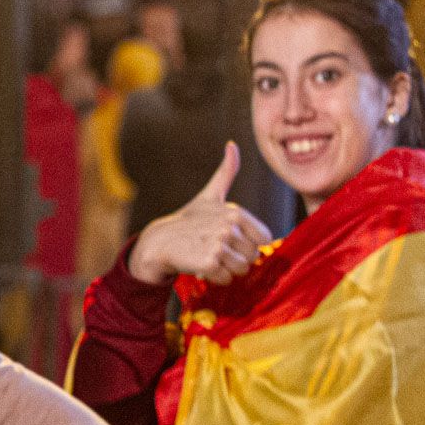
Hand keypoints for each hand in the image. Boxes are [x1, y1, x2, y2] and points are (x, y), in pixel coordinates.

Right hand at [129, 142, 274, 285]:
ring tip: (210, 257)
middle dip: (237, 258)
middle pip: (253, 256)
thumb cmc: (189, 220)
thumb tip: (232, 145)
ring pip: (241, 269)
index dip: (249, 243)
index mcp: (235, 213)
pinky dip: (216, 278)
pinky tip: (202, 266)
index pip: (264, 239)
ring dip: (227, 270)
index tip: (230, 240)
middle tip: (216, 250)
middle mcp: (228, 227)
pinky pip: (226, 279)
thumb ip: (226, 172)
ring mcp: (218, 244)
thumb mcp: (210, 195)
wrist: (160, 241)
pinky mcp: (208, 262)